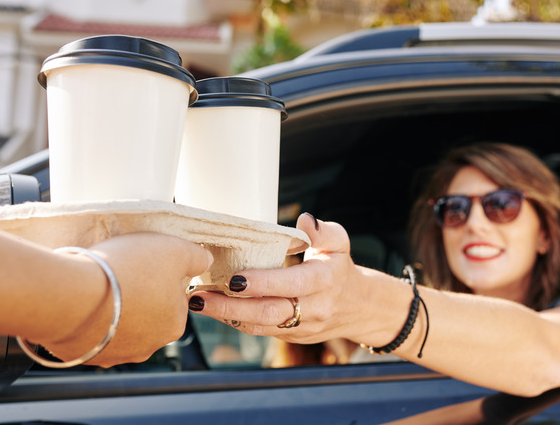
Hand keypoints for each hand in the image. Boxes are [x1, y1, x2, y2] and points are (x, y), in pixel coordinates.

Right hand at [41, 232, 212, 366]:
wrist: (70, 294)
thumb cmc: (128, 270)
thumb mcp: (175, 251)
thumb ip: (197, 257)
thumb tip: (205, 260)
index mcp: (174, 324)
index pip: (175, 296)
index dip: (160, 276)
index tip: (143, 264)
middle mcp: (148, 346)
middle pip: (148, 312)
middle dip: (137, 293)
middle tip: (120, 272)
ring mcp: (114, 354)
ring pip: (119, 324)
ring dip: (112, 307)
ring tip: (98, 285)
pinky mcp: (84, 354)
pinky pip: (90, 332)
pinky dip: (88, 317)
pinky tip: (82, 300)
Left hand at [191, 214, 412, 346]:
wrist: (360, 308)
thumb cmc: (341, 268)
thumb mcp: (340, 243)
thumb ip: (324, 231)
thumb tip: (306, 221)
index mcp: (324, 281)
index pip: (290, 284)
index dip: (262, 283)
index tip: (234, 279)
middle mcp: (314, 308)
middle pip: (269, 312)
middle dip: (230, 307)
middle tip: (200, 297)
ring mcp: (303, 327)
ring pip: (261, 326)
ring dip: (227, 317)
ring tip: (199, 303)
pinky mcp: (293, 337)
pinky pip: (262, 331)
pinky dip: (237, 321)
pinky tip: (216, 309)